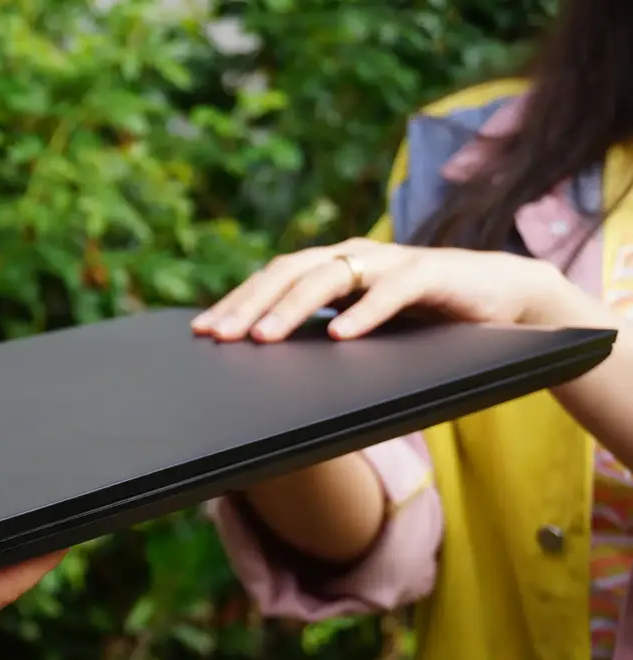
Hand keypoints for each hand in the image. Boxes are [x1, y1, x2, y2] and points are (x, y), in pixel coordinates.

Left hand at [190, 238, 582, 341]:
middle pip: (288, 273)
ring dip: (292, 308)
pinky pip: (392, 291)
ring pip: (330, 276)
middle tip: (219, 336)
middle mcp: (353, 256)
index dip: (235, 302)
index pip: (271, 280)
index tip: (201, 332)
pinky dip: (365, 313)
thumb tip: (266, 357)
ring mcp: (389, 261)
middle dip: (249, 305)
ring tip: (264, 339)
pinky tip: (340, 336)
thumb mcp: (362, 324)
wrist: (502, 297)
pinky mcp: (430, 274)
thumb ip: (322, 331)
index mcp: (331, 267)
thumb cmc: (423, 316)